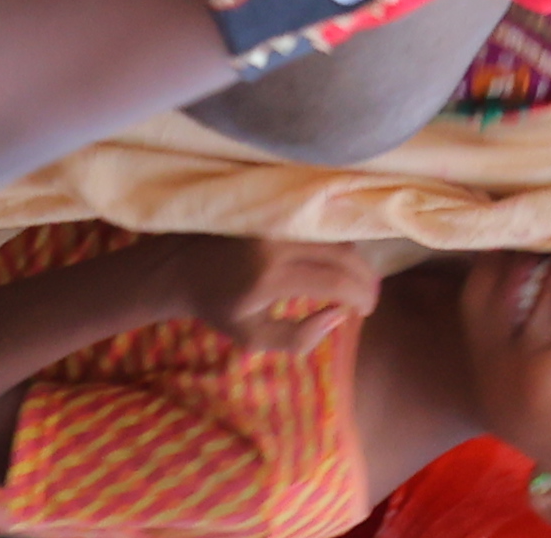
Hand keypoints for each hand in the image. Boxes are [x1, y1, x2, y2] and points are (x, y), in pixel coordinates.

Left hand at [168, 237, 382, 353]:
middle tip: (367, 300)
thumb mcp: (253, 337)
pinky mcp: (278, 211)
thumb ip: (298, 338)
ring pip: (335, 237)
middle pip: (343, 255)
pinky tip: (338, 264)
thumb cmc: (219, 308)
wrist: (183, 265)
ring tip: (354, 284)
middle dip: (364, 279)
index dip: (359, 296)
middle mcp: (278, 243)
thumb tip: (338, 317)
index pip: (334, 282)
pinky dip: (337, 246)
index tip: (365, 311)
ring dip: (353, 261)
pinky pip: (321, 226)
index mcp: (270, 278)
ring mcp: (279, 222)